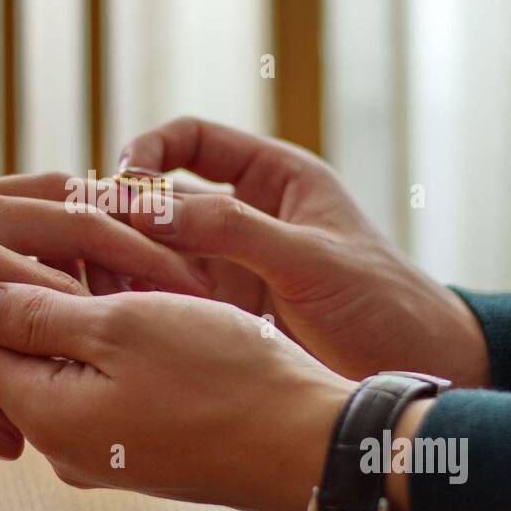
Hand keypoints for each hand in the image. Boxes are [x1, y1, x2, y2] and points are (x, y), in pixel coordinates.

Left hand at [0, 282, 355, 510]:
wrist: (309, 443)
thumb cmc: (223, 377)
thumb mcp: (120, 327)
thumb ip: (35, 315)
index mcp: (44, 415)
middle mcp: (63, 446)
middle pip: (20, 351)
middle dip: (33, 286)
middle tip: (54, 227)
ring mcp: (105, 453)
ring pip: (68, 363)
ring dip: (80, 309)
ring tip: (104, 250)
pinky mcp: (141, 449)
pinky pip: (105, 385)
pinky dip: (113, 341)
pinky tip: (140, 297)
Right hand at [117, 117, 490, 384]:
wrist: (419, 371)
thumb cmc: (385, 303)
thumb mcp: (310, 259)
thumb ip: (233, 230)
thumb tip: (149, 208)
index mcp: (272, 178)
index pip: (190, 139)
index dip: (149, 149)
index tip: (123, 177)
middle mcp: (243, 216)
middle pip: (162, 195)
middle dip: (126, 212)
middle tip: (90, 236)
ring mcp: (230, 265)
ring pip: (155, 247)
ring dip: (124, 258)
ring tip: (93, 278)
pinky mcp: (223, 311)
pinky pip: (165, 293)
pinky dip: (139, 298)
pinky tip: (116, 312)